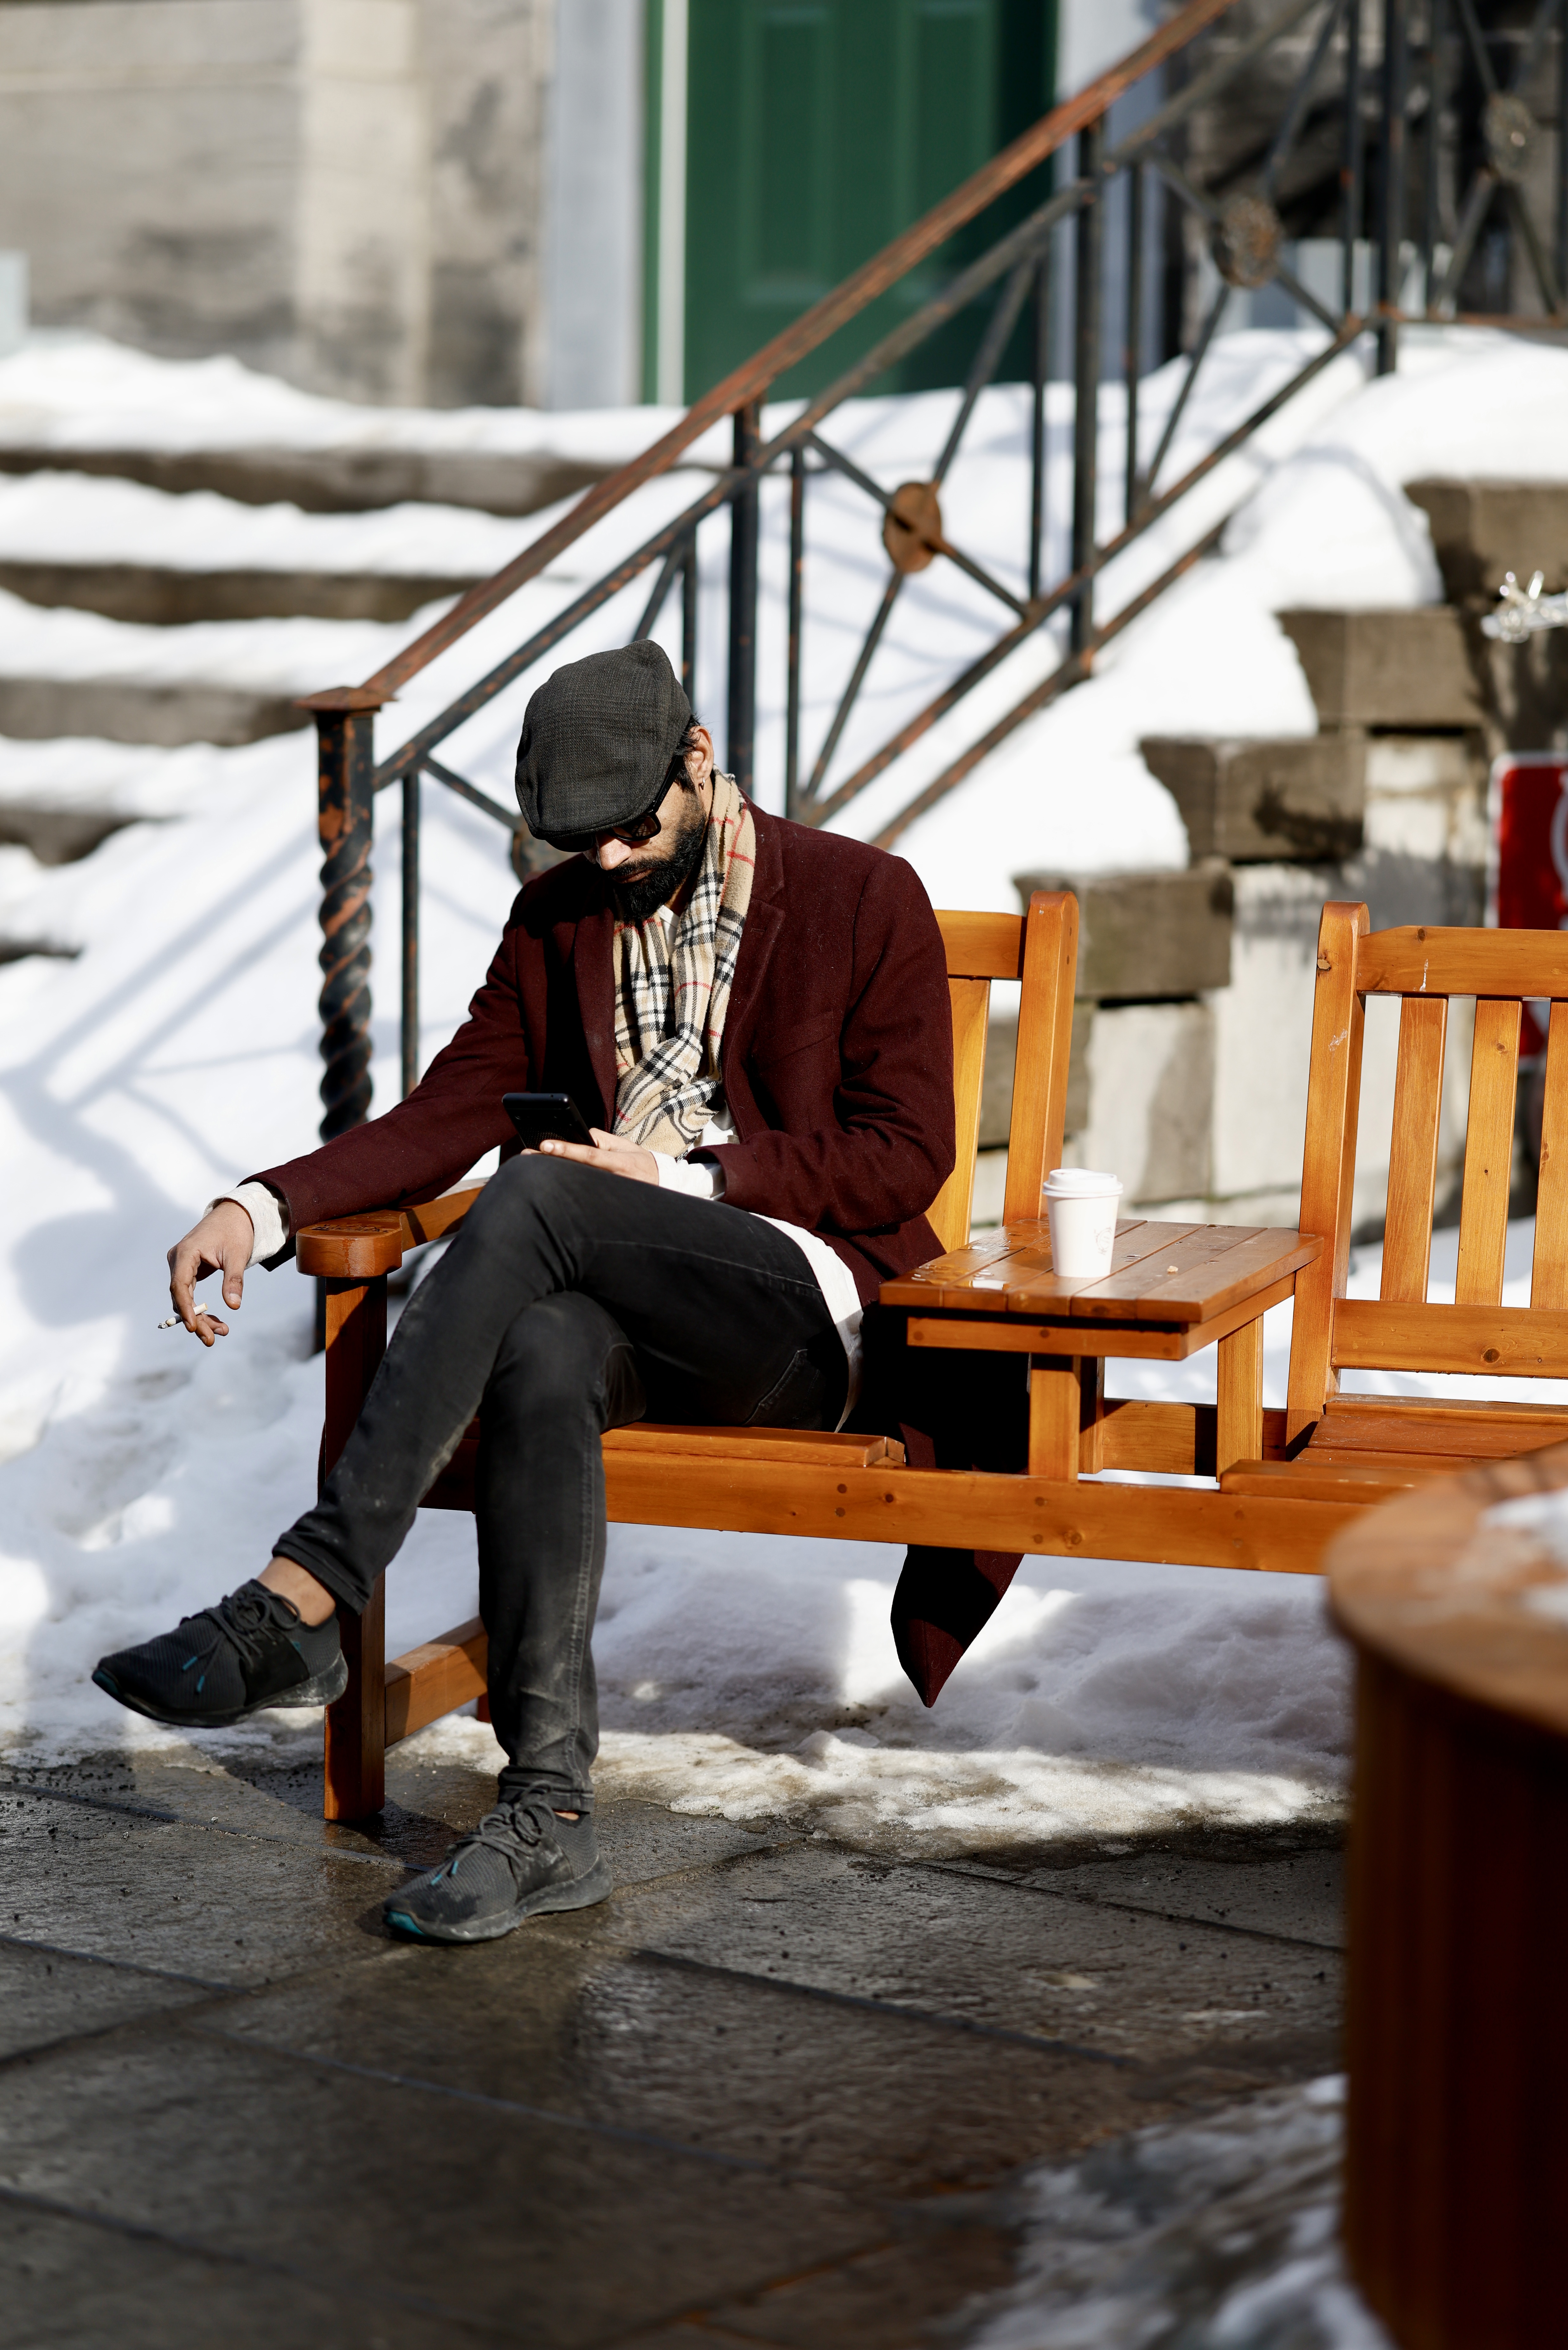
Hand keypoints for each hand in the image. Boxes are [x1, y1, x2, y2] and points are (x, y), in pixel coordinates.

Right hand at [166, 1200, 253, 1344]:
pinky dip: (200, 1307)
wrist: (235, 1214)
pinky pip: (189, 1292)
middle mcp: (178, 1259)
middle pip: (181, 1295)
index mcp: (186, 1253)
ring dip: (199, 1317)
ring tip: (220, 1333)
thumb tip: (233, 1306)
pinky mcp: (187, 1269)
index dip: (186, 1308)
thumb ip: (234, 1280)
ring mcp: (181, 1264)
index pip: (179, 1285)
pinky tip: (214, 1321)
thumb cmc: (236, 1231)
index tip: (193, 1328)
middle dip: (195, 1319)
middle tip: (211, 1340)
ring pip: (184, 1297)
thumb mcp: (238, 1255)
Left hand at [535, 1129, 659, 1184]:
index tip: (545, 1145)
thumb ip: (603, 1140)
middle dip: (549, 1162)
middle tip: (525, 1156)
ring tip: (529, 1166)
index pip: (589, 1154)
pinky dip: (562, 1187)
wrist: (660, 1186)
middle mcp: (611, 1179)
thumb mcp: (626, 1146)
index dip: (566, 1150)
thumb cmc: (641, 1163)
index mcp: (619, 1163)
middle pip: (575, 1170)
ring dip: (552, 1175)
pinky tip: (546, 1183)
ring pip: (575, 1183)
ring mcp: (606, 1192)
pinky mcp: (602, 1201)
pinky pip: (579, 1193)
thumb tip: (581, 1135)